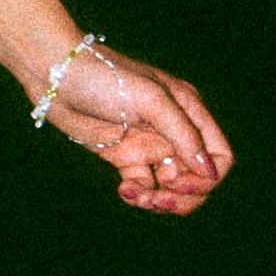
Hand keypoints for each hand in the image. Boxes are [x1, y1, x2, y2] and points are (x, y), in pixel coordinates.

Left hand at [40, 46, 233, 217]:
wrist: (56, 73)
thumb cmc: (105, 77)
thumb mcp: (151, 101)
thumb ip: (183, 135)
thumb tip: (209, 172)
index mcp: (189, 112)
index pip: (219, 156)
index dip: (206, 178)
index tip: (177, 182)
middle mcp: (174, 131)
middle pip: (197, 178)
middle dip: (183, 197)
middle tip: (157, 201)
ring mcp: (149, 144)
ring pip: (170, 186)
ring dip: (159, 200)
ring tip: (136, 197)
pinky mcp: (124, 154)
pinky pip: (143, 185)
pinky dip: (138, 194)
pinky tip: (124, 190)